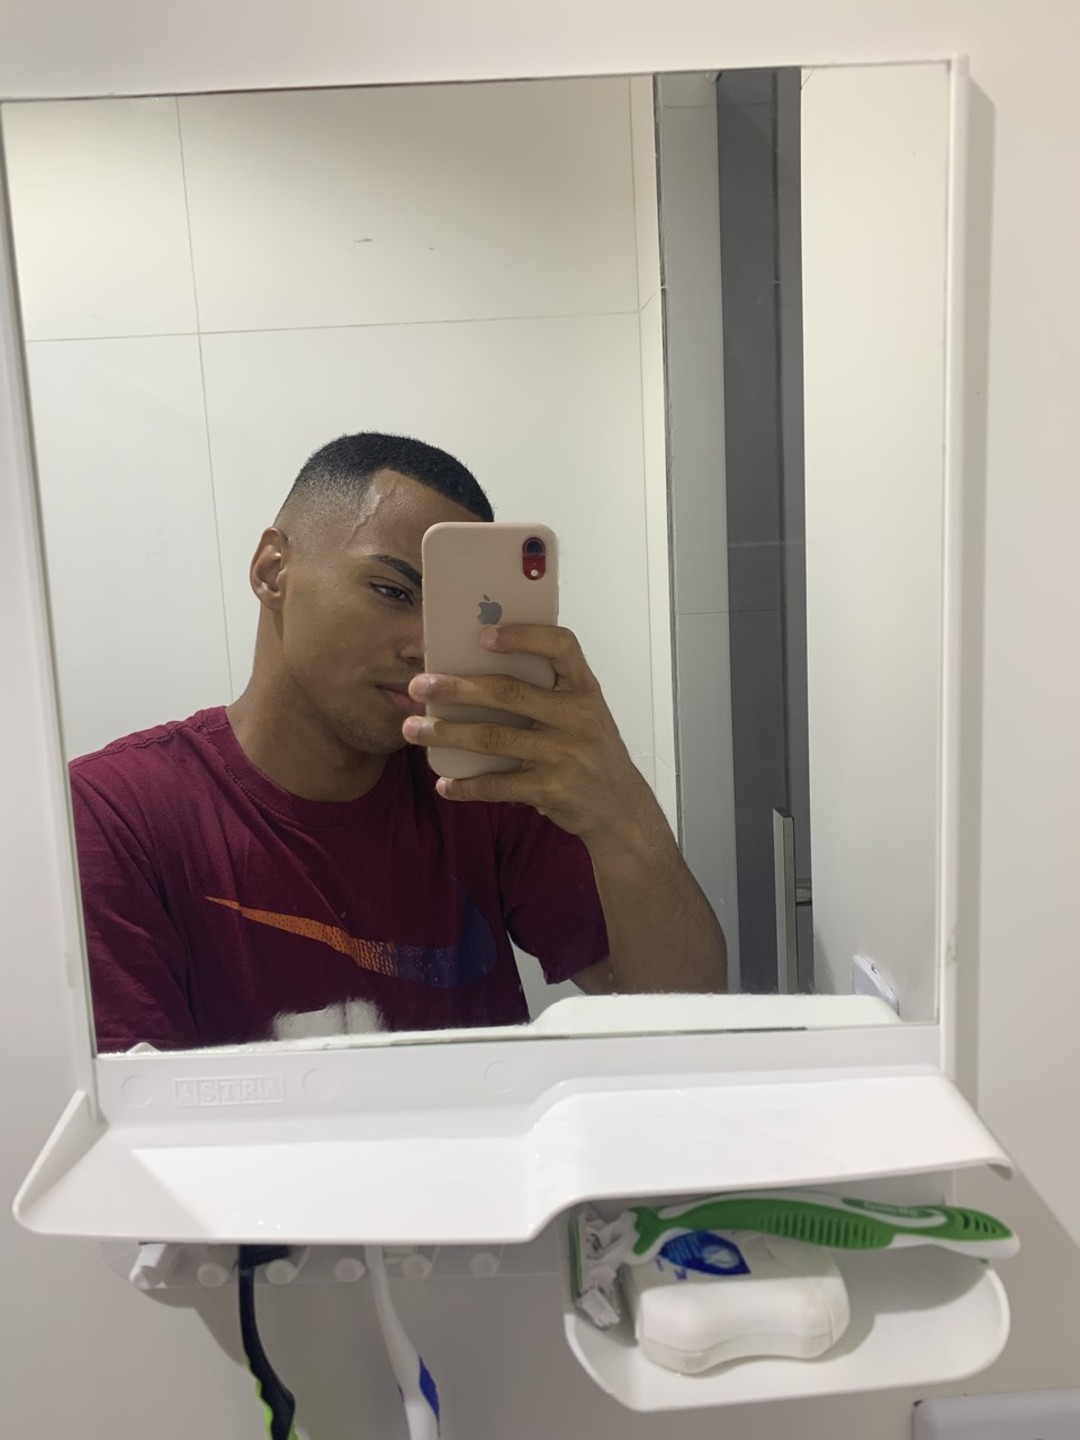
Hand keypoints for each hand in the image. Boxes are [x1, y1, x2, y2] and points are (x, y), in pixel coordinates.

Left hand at [402, 624, 653, 847]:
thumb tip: (477, 672)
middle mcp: (576, 717)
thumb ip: (548, 693)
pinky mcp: (550, 789)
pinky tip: (445, 784)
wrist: (621, 809)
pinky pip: (498, 784)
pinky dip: (467, 785)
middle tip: (419, 685)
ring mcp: (563, 754)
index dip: (523, 636)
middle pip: (508, 693)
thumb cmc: (591, 752)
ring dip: (447, 733)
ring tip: (415, 729)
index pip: (561, 646)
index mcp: (585, 689)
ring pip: (493, 738)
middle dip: (457, 688)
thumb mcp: (585, 713)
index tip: (483, 635)